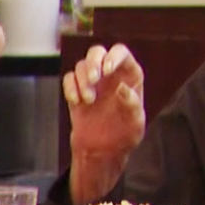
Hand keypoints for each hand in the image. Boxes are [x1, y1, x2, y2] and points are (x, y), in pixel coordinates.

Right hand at [63, 44, 144, 161]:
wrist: (103, 151)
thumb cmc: (124, 136)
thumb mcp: (135, 124)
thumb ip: (132, 105)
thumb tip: (122, 87)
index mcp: (129, 76)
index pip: (121, 53)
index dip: (113, 56)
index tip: (107, 70)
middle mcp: (109, 74)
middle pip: (97, 52)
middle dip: (93, 62)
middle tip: (93, 80)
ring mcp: (92, 82)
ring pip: (81, 65)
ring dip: (82, 80)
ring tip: (88, 100)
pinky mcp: (76, 91)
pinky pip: (69, 79)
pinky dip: (70, 87)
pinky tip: (76, 101)